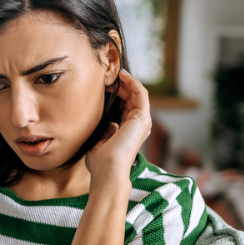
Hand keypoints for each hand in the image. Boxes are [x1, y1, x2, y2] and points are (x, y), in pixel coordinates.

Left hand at [85, 70, 151, 186]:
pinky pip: (141, 93)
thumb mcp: (101, 142)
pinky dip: (132, 82)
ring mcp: (142, 121)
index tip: (103, 85)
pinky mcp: (142, 118)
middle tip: (107, 76)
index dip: (116, 94)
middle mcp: (138, 126)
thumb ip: (106, 132)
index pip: (125, 106)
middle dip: (121, 85)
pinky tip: (122, 76)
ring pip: (137, 93)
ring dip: (126, 82)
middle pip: (132, 98)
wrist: (108, 171)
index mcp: (129, 131)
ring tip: (114, 73)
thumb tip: (110, 123)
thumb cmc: (101, 162)